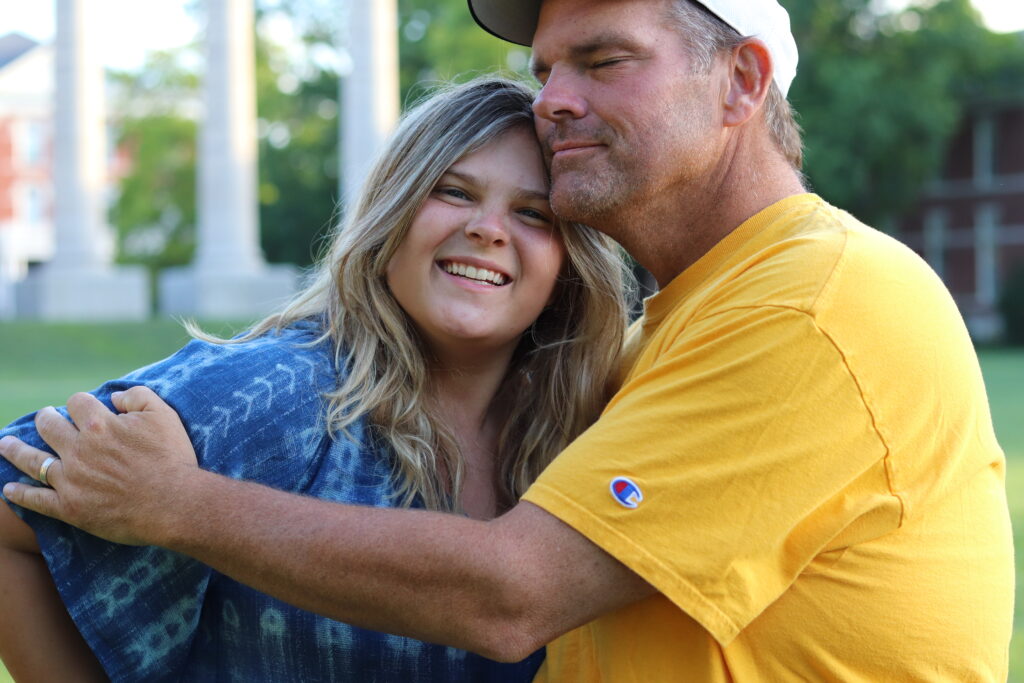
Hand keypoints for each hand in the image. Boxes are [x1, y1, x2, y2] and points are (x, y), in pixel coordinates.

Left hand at [0, 386, 197, 545]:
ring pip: (32, 460)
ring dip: (16, 449)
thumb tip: (115, 397)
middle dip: (46, 418)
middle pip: (49, 425)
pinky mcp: (69, 507)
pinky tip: (8, 489)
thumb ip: (139, 396)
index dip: (81, 403)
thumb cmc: (171, 458)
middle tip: (45, 418)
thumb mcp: (164, 416)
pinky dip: (20, 494)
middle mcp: (79, 449)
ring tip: (6, 444)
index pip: (77, 402)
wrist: (173, 503)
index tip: (85, 409)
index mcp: (100, 425)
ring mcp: (71, 479)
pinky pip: (36, 499)